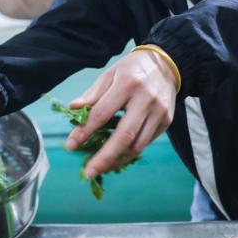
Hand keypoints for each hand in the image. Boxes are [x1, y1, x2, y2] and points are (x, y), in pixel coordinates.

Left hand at [65, 48, 177, 178]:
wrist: (165, 65)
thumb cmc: (131, 70)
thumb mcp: (109, 75)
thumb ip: (92, 94)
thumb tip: (73, 109)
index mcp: (128, 84)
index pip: (102, 113)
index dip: (85, 131)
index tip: (70, 145)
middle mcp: (146, 99)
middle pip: (124, 135)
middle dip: (104, 157)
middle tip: (89, 172)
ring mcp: (159, 112)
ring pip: (137, 145)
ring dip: (117, 160)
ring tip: (101, 168)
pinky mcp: (167, 121)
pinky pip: (145, 143)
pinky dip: (129, 153)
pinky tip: (116, 157)